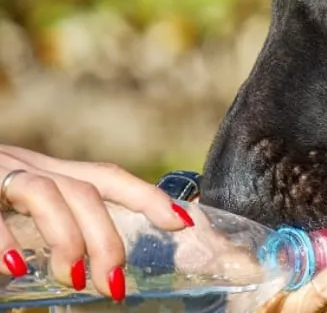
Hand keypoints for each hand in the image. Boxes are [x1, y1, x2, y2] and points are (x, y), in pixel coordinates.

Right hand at [0, 145, 193, 300]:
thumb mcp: (22, 204)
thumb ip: (54, 224)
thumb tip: (92, 271)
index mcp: (50, 172)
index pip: (110, 177)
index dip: (148, 197)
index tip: (183, 223)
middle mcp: (28, 165)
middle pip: (88, 191)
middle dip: (109, 239)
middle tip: (113, 286)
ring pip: (48, 193)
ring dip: (68, 239)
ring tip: (73, 279)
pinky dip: (2, 241)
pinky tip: (12, 270)